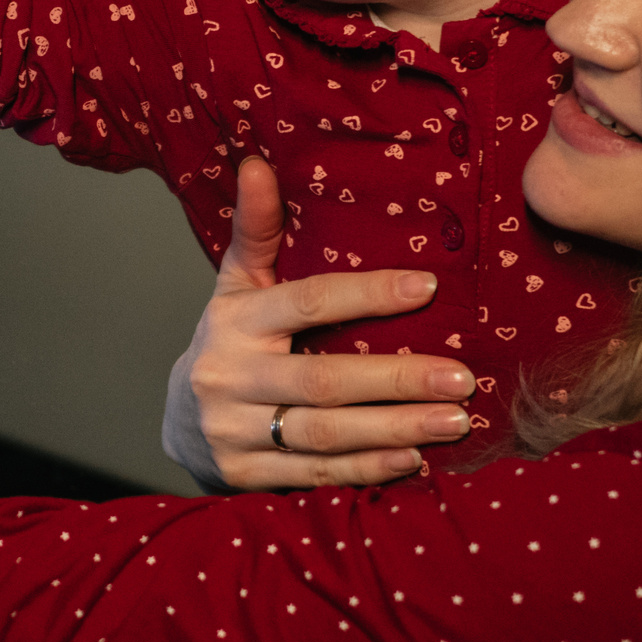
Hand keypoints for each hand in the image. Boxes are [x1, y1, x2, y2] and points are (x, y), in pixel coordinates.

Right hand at [163, 158, 477, 490]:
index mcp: (234, 321)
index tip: (426, 286)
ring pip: (324, 435)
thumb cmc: (231, 339)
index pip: (306, 303)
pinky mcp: (244, 478)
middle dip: (397, 380)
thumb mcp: (237, 283)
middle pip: (322, 381)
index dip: (366, 294)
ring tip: (453, 420)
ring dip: (394, 430)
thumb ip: (257, 229)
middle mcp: (229, 378)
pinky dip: (366, 470)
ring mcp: (234, 433)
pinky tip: (414, 461)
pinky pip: (315, 475)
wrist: (180, 421)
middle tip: (461, 378)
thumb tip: (259, 163)